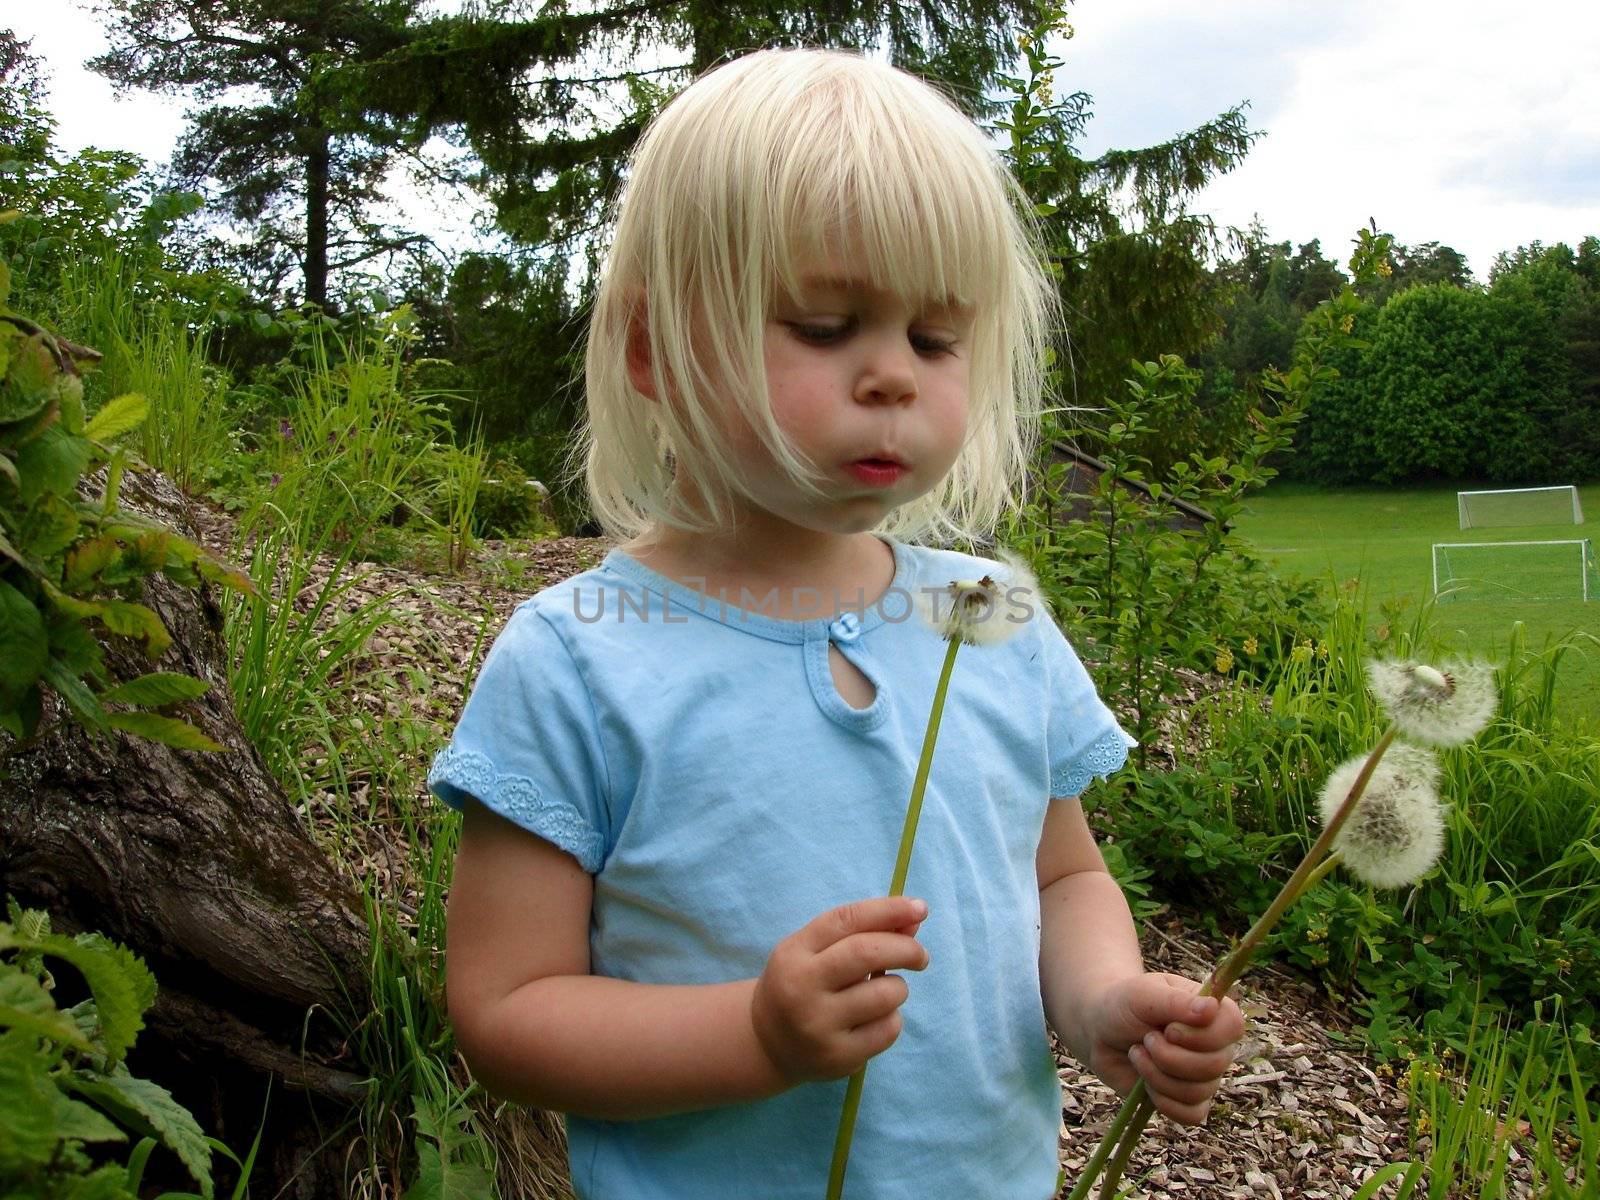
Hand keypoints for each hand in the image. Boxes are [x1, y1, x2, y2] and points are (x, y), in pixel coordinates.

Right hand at [750, 896, 928, 1083]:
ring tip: (886, 992)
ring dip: (898, 987)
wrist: (767, 1043)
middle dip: (906, 948)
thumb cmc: (802, 984)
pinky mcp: (837, 1057)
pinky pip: (888, 1029)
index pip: (847, 920)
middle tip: (920, 955)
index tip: (920, 908)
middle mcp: (802, 987)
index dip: (888, 910)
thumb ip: (860, 932)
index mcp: (795, 952)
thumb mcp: (816, 951)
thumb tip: (913, 920)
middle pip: (867, 953)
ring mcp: (818, 1025)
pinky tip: (875, 1019)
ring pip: (885, 994)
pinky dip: (892, 1018)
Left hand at [1080, 972, 1243, 1124]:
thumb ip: (1175, 1002)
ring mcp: (1203, 1075)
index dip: (1202, 1034)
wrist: (1099, 1031)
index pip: (1232, 1026)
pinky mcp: (1187, 1100)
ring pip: (1198, 1091)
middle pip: (1214, 1064)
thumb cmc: (1123, 1004)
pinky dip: (1163, 1101)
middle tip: (1145, 1039)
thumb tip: (1211, 1008)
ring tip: (1138, 1053)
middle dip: (1168, 1056)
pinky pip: (1191, 1115)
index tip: (1169, 1029)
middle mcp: (1215, 1045)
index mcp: (1211, 1011)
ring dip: (1157, 1075)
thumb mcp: (1143, 994)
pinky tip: (1144, 1082)